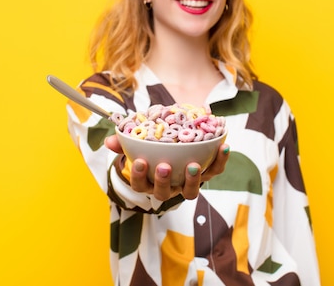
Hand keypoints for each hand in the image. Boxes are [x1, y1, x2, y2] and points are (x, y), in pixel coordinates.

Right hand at [104, 135, 229, 200]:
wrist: (175, 148)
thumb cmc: (152, 150)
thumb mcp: (136, 145)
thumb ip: (123, 143)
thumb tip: (110, 140)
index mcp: (149, 182)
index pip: (141, 185)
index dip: (140, 176)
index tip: (140, 162)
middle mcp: (168, 187)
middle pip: (164, 192)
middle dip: (164, 180)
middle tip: (165, 166)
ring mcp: (187, 184)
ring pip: (190, 191)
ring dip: (192, 180)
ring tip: (193, 165)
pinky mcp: (206, 175)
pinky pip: (214, 171)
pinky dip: (220, 160)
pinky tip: (223, 146)